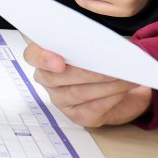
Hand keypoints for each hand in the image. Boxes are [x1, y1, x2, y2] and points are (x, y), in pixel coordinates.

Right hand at [24, 43, 151, 125]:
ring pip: (77, 93)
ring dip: (104, 83)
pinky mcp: (78, 116)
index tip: (60, 62)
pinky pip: (92, 108)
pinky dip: (110, 97)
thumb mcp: (95, 43)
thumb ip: (88, 40)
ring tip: (125, 74)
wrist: (123, 86)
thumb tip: (98, 44)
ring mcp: (61, 100)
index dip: (42, 58)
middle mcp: (48, 80)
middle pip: (55, 78)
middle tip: (110, 64)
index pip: (32, 56)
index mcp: (45, 56)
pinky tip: (123, 89)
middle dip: (84, 72)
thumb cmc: (104, 60)